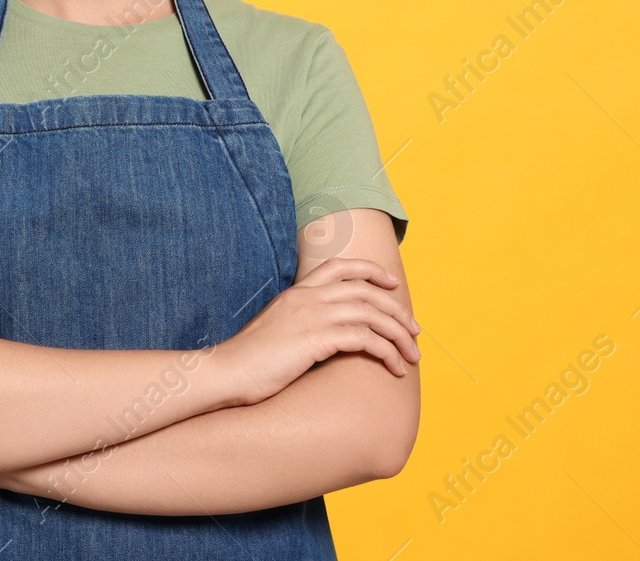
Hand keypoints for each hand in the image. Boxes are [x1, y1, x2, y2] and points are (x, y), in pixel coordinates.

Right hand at [219, 256, 418, 406]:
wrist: (225, 372)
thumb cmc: (248, 360)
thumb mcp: (275, 330)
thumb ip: (299, 323)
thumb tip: (321, 335)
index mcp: (297, 292)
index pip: (340, 266)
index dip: (371, 271)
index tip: (392, 283)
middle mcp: (307, 298)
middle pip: (366, 290)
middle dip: (397, 310)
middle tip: (414, 331)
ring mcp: (311, 316)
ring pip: (372, 314)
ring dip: (399, 334)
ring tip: (412, 355)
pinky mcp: (315, 340)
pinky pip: (365, 339)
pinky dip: (387, 352)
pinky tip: (395, 368)